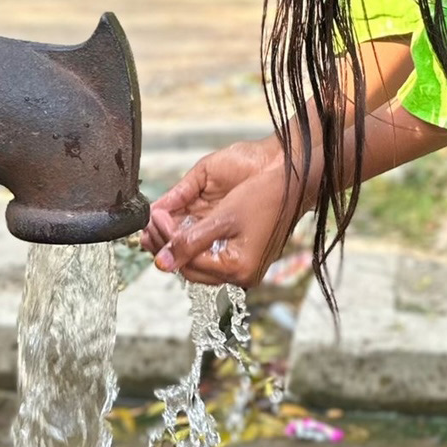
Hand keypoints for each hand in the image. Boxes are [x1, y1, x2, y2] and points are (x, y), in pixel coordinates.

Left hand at [140, 139, 308, 287]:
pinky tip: (176, 222)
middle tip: (149, 223)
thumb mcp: (224, 217)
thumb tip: (161, 264)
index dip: (166, 244)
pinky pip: (208, 248)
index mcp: (238, 269)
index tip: (152, 220)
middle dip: (167, 243)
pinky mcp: (242, 246)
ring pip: (197, 257)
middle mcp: (240, 271)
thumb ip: (190, 241)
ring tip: (155, 224)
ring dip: (176, 240)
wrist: (297, 175)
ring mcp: (241, 260)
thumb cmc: (266, 194)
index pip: (189, 265)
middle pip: (191, 265)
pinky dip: (190, 236)